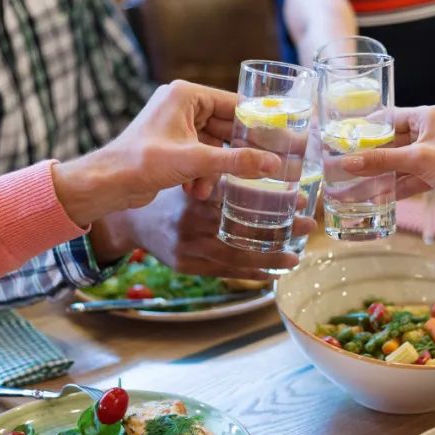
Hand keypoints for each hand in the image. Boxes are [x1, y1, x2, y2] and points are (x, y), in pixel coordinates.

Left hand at [52, 81, 278, 224]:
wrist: (106, 184)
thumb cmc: (142, 163)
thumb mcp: (195, 162)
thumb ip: (236, 161)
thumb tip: (273, 164)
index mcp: (186, 95)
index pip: (235, 104)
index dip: (259, 123)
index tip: (282, 138)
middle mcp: (181, 105)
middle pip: (226, 126)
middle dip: (238, 152)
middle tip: (267, 167)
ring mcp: (176, 126)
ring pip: (214, 146)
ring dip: (216, 169)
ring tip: (211, 188)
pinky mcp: (171, 146)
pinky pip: (200, 157)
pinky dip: (202, 174)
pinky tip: (196, 192)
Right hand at [100, 187, 310, 280]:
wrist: (128, 220)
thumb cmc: (165, 192)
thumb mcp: (188, 175)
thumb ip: (217, 173)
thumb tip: (263, 162)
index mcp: (195, 200)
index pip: (242, 203)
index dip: (273, 205)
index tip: (298, 200)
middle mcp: (192, 227)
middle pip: (245, 234)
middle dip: (280, 233)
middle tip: (306, 226)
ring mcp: (189, 250)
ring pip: (237, 259)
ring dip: (270, 258)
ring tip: (295, 256)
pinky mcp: (187, 266)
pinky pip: (224, 272)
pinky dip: (249, 273)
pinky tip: (271, 272)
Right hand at [339, 106, 434, 220]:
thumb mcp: (417, 160)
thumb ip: (381, 160)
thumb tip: (348, 162)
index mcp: (428, 116)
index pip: (389, 117)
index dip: (366, 128)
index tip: (344, 138)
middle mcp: (429, 132)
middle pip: (390, 142)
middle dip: (368, 156)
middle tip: (342, 164)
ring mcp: (430, 154)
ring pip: (396, 163)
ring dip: (376, 175)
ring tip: (350, 185)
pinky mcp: (433, 175)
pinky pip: (405, 178)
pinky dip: (390, 186)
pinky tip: (371, 196)